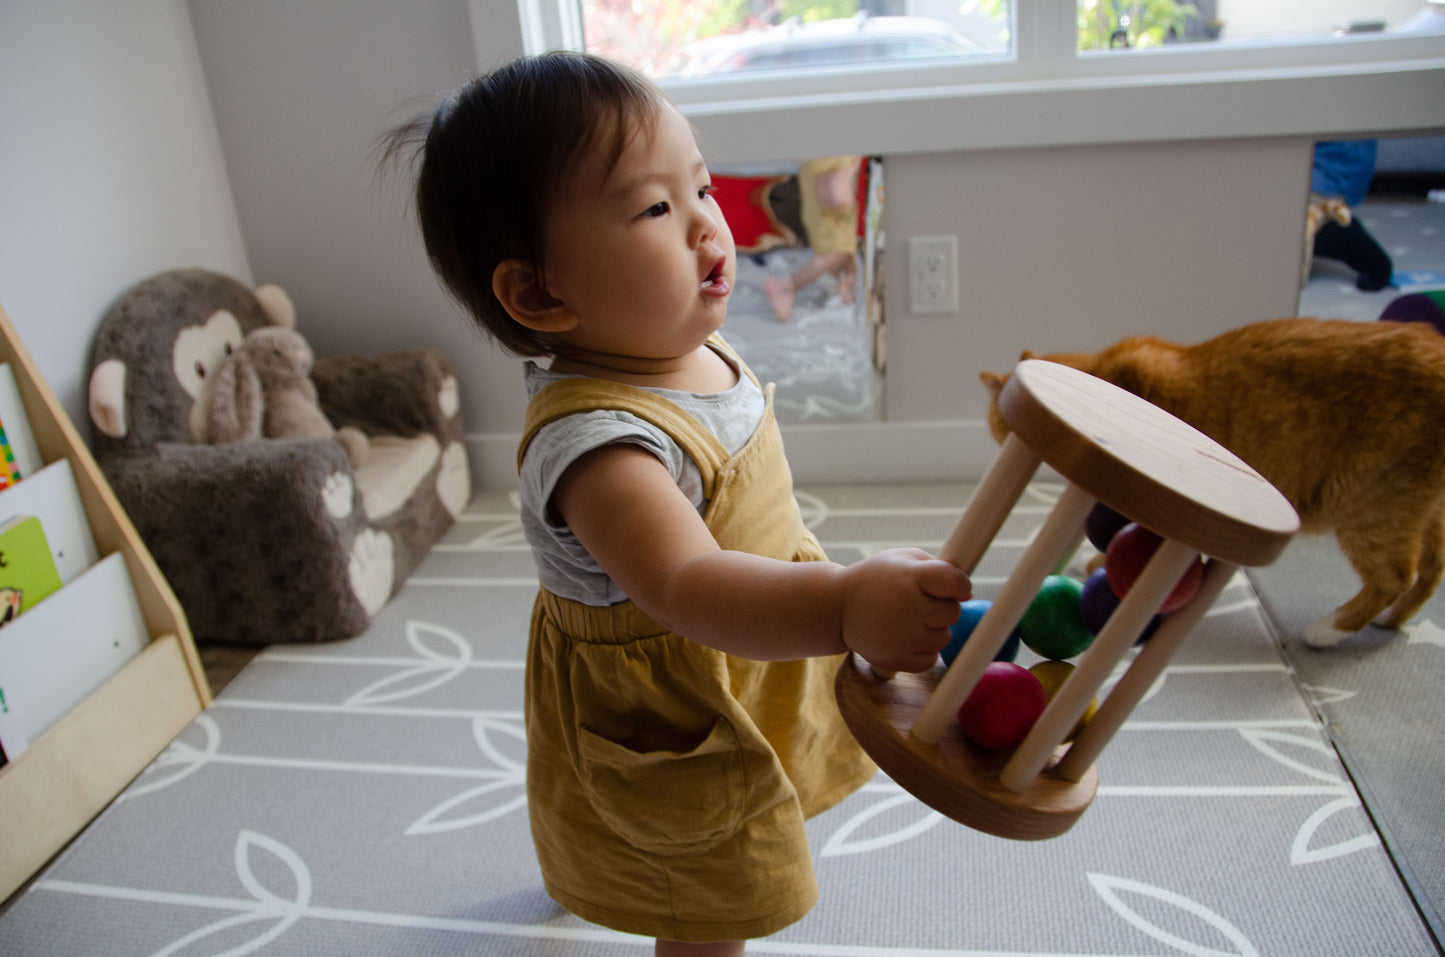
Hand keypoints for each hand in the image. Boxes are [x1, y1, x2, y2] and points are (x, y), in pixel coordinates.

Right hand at [837, 548, 971, 672]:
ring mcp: (901, 637)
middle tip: (921, 601)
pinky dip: (923, 649)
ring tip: (909, 619)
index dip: (961, 585)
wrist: (838, 608)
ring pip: (944, 638)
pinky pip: (931, 659)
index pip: (955, 583)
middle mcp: (906, 608)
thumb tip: (968, 593)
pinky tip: (905, 636)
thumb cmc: (878, 579)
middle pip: (953, 612)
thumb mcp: (902, 559)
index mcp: (909, 577)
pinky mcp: (896, 660)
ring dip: (933, 629)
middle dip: (943, 606)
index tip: (957, 587)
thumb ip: (938, 568)